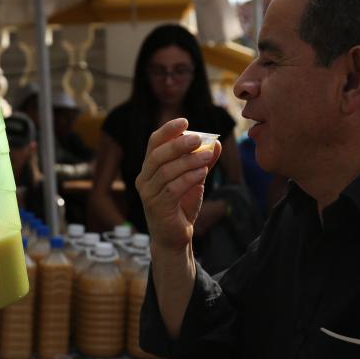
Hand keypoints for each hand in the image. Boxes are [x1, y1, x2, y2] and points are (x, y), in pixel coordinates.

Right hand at [135, 118, 220, 251]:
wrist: (175, 237)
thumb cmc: (181, 207)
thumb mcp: (194, 180)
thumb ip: (202, 162)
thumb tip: (216, 143)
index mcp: (150, 168)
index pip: (154, 143)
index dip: (167, 130)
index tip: (185, 121)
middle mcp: (144, 178)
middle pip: (157, 155)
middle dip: (178, 145)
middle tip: (198, 138)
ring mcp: (148, 193)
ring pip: (166, 171)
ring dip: (188, 162)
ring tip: (207, 157)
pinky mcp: (156, 206)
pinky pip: (172, 188)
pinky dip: (188, 178)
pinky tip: (203, 173)